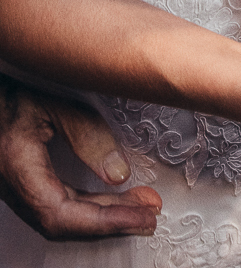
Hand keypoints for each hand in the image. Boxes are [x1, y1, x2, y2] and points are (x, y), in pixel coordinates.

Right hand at [0, 76, 160, 239]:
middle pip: (66, 222)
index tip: (139, 215)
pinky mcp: (29, 185)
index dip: (103, 221)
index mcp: (19, 169)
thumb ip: (86, 135)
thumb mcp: (53, 103)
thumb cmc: (14, 95)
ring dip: (104, 215)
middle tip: (149, 214)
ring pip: (65, 217)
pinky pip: (61, 206)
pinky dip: (91, 206)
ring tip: (140, 206)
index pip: (60, 214)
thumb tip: (119, 173)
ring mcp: (22, 190)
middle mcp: (16, 188)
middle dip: (112, 221)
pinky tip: (115, 199)